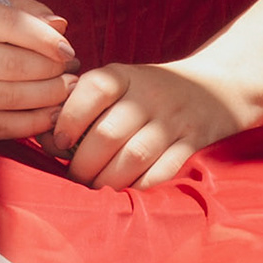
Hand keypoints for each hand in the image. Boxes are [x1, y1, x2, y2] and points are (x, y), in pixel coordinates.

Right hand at [0, 0, 78, 140]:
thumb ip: (21, 12)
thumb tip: (60, 25)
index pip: (7, 23)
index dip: (45, 38)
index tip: (67, 49)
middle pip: (14, 64)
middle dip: (52, 70)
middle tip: (72, 72)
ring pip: (12, 96)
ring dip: (50, 96)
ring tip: (66, 90)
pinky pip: (3, 125)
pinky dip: (34, 121)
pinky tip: (50, 113)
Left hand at [49, 58, 251, 188]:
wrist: (215, 88)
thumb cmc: (149, 89)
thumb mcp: (120, 81)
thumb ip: (85, 102)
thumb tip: (47, 137)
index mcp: (124, 74)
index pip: (93, 89)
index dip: (70, 117)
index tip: (58, 141)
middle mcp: (148, 94)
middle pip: (109, 133)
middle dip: (84, 162)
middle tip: (73, 175)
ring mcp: (172, 120)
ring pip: (134, 156)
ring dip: (108, 179)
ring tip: (95, 186)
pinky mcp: (192, 143)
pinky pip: (162, 171)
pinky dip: (140, 184)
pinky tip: (126, 188)